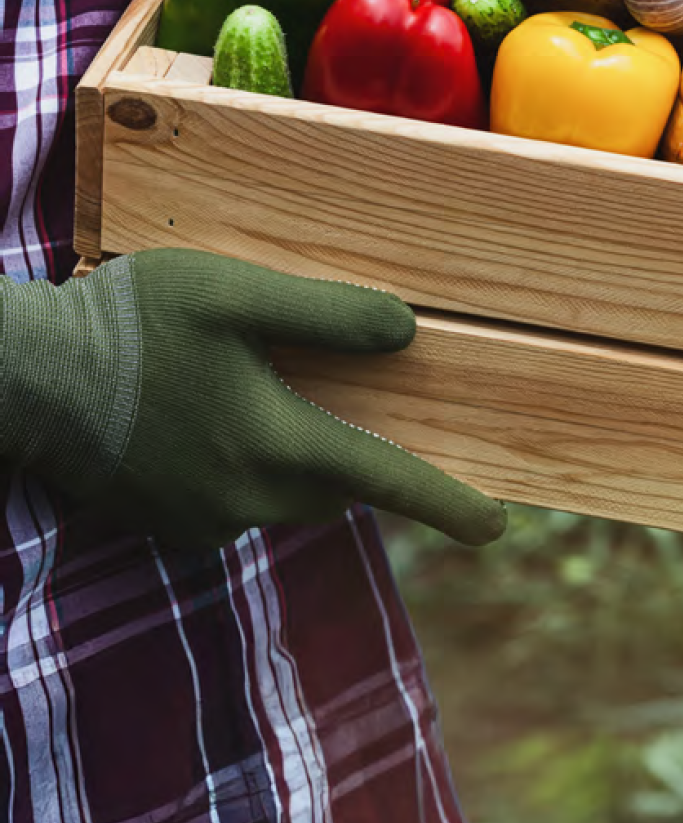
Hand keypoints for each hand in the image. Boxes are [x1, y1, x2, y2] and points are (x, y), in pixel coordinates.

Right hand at [0, 249, 505, 548]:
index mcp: (274, 443)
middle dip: (351, 454)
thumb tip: (405, 333)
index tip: (496, 524)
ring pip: (291, 496)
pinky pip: (242, 505)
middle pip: (339, 487)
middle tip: (319, 397)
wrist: (24, 379)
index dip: (447, 503)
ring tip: (252, 398)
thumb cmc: (127, 324)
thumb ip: (323, 314)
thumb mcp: (229, 293)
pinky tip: (206, 422)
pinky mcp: (174, 528)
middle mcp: (249, 498)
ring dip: (296, 457)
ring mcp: (208, 521)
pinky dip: (247, 470)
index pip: (385, 480)